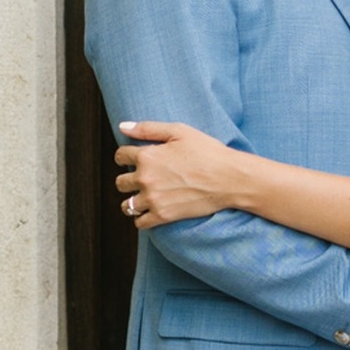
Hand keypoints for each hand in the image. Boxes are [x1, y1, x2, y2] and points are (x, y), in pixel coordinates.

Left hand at [115, 120, 239, 224]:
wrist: (229, 178)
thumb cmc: (208, 152)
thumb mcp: (179, 131)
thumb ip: (148, 128)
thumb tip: (122, 127)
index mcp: (147, 156)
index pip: (120, 156)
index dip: (126, 156)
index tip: (133, 159)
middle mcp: (145, 178)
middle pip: (120, 182)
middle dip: (128, 179)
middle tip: (143, 179)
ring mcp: (153, 199)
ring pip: (127, 205)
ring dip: (133, 201)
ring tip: (144, 198)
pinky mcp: (163, 216)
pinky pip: (140, 222)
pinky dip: (142, 219)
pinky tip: (150, 212)